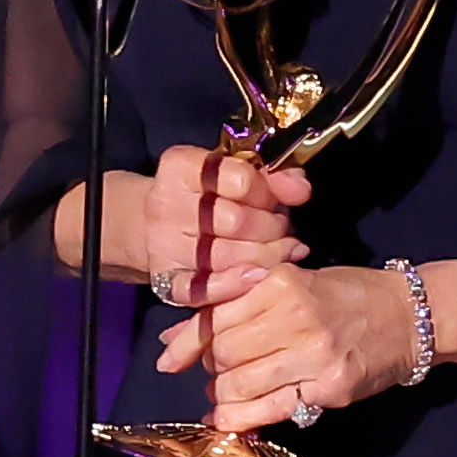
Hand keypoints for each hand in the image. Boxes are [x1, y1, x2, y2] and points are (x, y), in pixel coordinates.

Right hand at [143, 146, 310, 308]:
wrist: (156, 222)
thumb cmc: (208, 194)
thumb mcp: (237, 172)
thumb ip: (274, 176)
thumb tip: (300, 189)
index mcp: (181, 167)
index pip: (241, 180)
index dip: (268, 193)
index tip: (275, 200)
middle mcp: (165, 204)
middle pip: (236, 222)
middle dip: (272, 228)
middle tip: (283, 230)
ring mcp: (163, 243)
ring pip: (227, 257)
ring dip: (266, 257)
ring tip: (282, 251)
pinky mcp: (165, 278)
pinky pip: (201, 289)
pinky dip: (234, 286)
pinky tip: (258, 277)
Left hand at [156, 263, 416, 429]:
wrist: (410, 315)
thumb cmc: (348, 293)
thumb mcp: (294, 281)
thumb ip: (237, 304)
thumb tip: (173, 338)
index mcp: (282, 283)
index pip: (216, 317)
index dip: (188, 342)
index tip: (168, 358)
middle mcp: (296, 316)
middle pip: (223, 352)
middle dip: (212, 366)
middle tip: (220, 369)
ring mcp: (314, 355)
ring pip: (239, 383)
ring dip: (224, 393)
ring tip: (227, 392)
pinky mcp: (329, 388)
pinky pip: (271, 409)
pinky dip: (241, 417)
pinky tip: (229, 417)